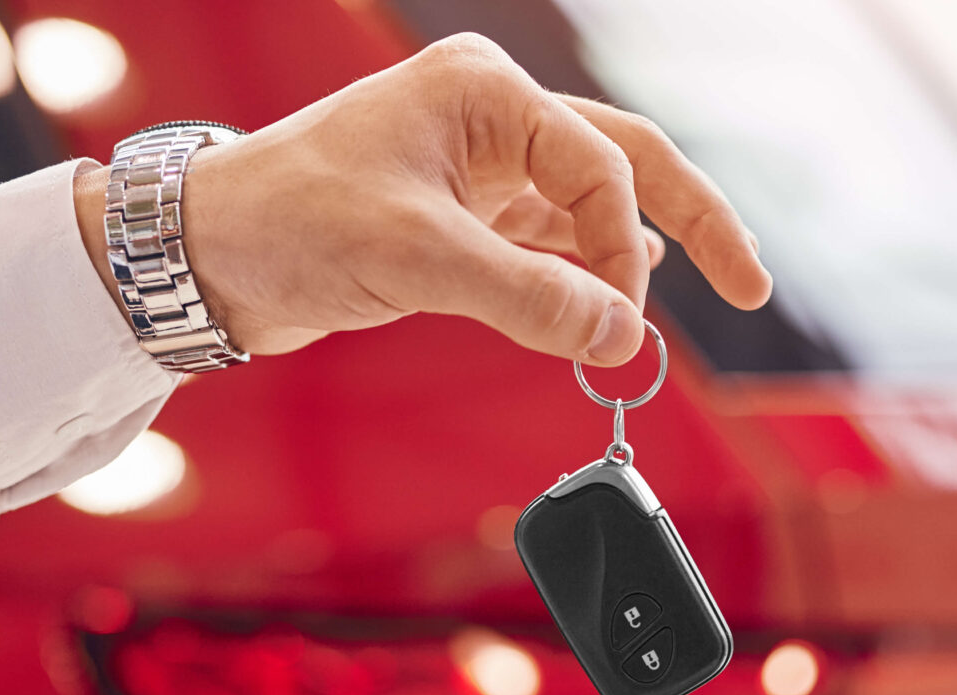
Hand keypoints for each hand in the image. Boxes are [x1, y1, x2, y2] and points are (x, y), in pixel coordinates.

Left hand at [76, 33, 770, 361]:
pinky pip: (547, 239)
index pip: (600, 171)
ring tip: (712, 289)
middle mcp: (490, 119)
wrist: (203, 255)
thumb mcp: (418, 260)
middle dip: (692, 221)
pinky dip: (587, 269)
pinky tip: (619, 295)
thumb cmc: (292, 225)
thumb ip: (531, 298)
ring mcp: (476, 167)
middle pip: (623, 165)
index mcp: (486, 94)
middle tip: (753, 284)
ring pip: (590, 205)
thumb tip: (624, 338)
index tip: (616, 332)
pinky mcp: (457, 216)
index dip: (621, 257)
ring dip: (638, 251)